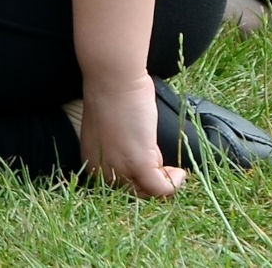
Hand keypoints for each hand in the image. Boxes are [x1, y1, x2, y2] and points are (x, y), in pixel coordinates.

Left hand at [75, 76, 183, 197]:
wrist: (113, 78)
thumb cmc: (113, 96)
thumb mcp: (111, 131)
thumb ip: (120, 149)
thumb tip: (145, 161)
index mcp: (92, 162)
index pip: (117, 187)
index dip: (139, 181)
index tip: (155, 171)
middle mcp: (102, 170)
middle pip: (133, 193)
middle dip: (152, 182)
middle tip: (167, 170)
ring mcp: (120, 168)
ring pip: (147, 193)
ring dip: (164, 183)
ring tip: (173, 170)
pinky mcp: (138, 163)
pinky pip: (160, 188)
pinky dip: (173, 184)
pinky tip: (179, 173)